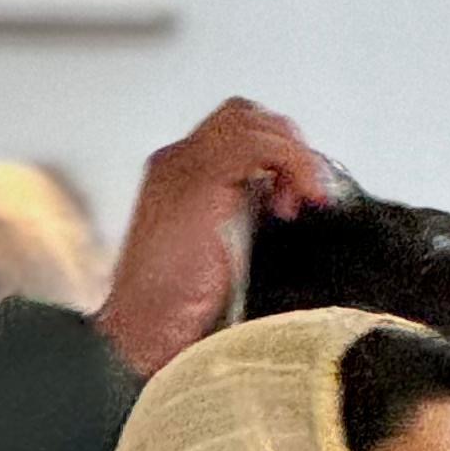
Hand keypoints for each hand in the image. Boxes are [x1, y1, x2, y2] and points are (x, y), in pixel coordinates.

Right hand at [97, 98, 339, 379]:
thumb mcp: (228, 254)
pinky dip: (293, 165)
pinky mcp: (197, 180)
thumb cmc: (184, 310)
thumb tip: (300, 210)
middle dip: (289, 148)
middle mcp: (178, 162)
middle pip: (246, 116)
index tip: (300, 202)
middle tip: (305, 198)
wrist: (145, 334)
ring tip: (303, 203)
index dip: (280, 156)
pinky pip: (258, 144)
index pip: (240, 132)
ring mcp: (183, 166)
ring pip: (253, 123)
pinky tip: (301, 201)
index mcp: (182, 176)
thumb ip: (251, 221)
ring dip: (294, 159)